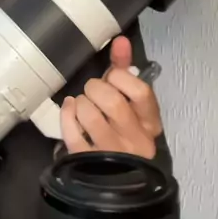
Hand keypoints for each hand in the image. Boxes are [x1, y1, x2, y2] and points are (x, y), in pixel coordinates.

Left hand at [60, 36, 161, 158]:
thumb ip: (125, 70)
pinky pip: (72, 132)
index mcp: (150, 124)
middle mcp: (135, 141)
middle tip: (93, 91)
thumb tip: (120, 40)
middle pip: (113, 102)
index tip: (112, 77)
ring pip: (90, 116)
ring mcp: (111, 155)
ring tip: (82, 104)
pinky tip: (70, 110)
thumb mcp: (129, 102)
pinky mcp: (87, 163)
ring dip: (80, 103)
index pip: (141, 92)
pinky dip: (67, 115)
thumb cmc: (123, 131)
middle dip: (96, 88)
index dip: (120, 77)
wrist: (115, 178)